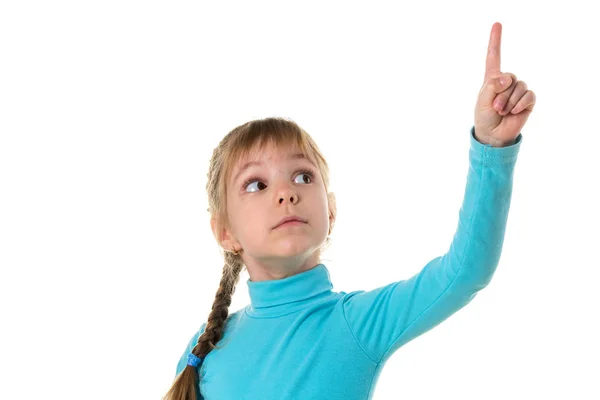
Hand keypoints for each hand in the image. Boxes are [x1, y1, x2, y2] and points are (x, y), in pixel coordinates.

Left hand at [474, 22, 535, 146]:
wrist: (494, 135)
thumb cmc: (484, 117)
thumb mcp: (482, 101)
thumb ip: (492, 86)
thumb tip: (507, 78)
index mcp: (492, 79)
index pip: (494, 56)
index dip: (495, 40)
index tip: (497, 24)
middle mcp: (507, 82)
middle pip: (509, 77)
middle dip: (500, 94)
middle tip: (495, 108)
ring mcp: (518, 90)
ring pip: (519, 87)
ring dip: (508, 102)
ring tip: (502, 111)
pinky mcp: (528, 100)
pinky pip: (528, 95)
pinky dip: (519, 104)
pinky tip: (513, 112)